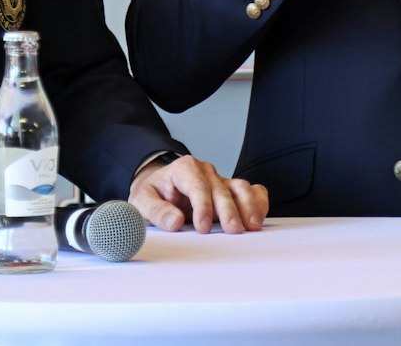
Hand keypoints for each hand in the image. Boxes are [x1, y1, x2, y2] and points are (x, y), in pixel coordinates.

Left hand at [130, 155, 268, 233]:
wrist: (160, 187)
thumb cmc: (153, 193)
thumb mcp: (142, 200)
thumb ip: (156, 210)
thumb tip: (175, 222)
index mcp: (183, 169)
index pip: (197, 185)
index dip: (202, 206)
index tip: (203, 227)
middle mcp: (205, 171)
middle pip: (221, 189)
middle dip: (228, 210)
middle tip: (233, 230)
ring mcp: (220, 180)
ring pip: (240, 187)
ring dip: (248, 206)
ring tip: (252, 226)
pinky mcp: (231, 190)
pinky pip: (251, 191)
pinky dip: (258, 202)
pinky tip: (258, 218)